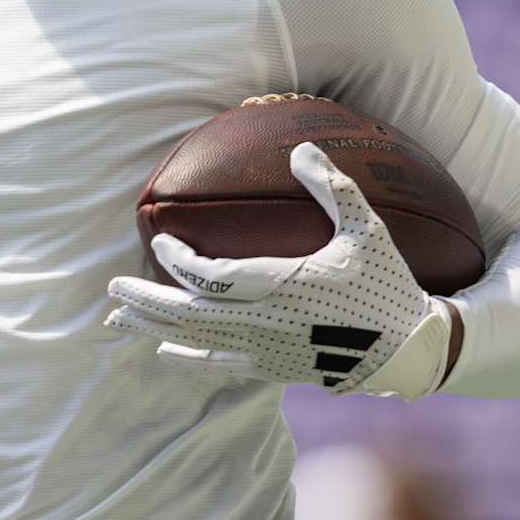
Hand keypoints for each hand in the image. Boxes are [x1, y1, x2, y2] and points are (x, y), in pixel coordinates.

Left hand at [104, 142, 453, 398]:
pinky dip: (188, 357)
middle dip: (146, 303)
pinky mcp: (274, 369)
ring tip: (118, 322)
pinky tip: (165, 353)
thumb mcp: (366, 228)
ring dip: (155, 330)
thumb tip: (303, 150)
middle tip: (111, 292)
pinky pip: (220, 364)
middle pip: (189, 315)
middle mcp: (265, 324)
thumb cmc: (386, 283)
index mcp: (281, 287)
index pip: (211, 278)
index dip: (178, 261)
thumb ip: (333, 188)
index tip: (158, 244)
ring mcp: (267, 351)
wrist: (409, 349)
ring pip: (197, 342)